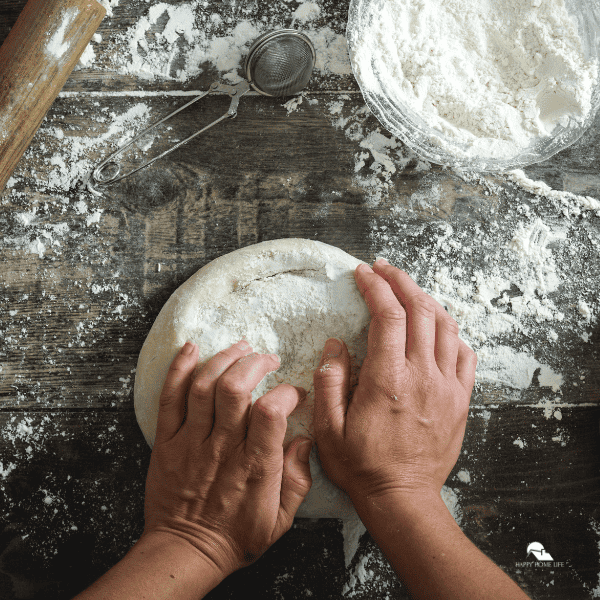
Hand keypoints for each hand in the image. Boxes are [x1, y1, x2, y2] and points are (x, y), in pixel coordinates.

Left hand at [143, 341, 312, 578]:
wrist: (185, 551)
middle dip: (254, 363)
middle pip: (235, 388)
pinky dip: (178, 369)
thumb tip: (305, 441)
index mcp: (255, 465)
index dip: (287, 393)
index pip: (271, 412)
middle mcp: (223, 447)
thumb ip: (298, 480)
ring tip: (239, 347)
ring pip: (203, 386)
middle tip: (267, 359)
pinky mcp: (168, 441)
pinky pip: (170, 399)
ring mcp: (192, 441)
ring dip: (223, 358)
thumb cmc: (236, 537)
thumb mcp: (280, 520)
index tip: (294, 393)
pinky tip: (191, 348)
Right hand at [313, 259, 476, 504]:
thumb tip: (335, 345)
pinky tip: (438, 327)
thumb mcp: (329, 429)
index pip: (387, 315)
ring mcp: (447, 387)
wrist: (403, 499)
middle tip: (385, 269)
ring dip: (427, 299)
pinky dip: (452, 331)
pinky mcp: (460, 400)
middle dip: (402, 281)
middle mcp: (422, 376)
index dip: (376, 287)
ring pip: (446, 326)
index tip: (363, 273)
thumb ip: (329, 382)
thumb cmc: (363, 466)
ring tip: (409, 290)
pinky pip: (465, 354)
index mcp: (388, 380)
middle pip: (420, 310)